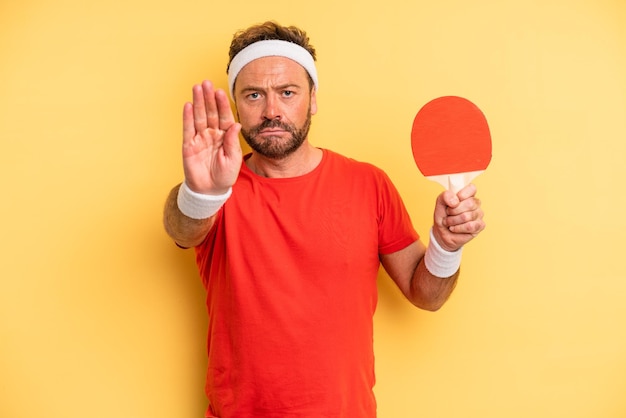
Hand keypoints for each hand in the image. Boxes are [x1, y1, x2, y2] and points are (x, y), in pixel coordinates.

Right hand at [182, 80, 241, 194]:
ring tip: (197, 88)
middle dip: (208, 98)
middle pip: (210, 112)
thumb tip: (236, 124)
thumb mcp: (233, 159)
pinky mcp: (189, 145)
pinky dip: (187, 117)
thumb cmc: (224, 175)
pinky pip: (188, 129)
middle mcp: (213, 134)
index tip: (220, 92)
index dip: (222, 104)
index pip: (224, 116)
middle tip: (207, 82)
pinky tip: (188, 105)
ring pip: (199, 117)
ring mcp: (200, 138)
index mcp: (226, 136)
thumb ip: (233, 142)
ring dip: (198, 102)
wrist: (210, 190)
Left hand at [432, 184, 484, 251]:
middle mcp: (475, 203)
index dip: (462, 195)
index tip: (453, 202)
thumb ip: (445, 196)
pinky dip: (458, 228)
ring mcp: (479, 214)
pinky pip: (470, 226)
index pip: (472, 188)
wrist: (442, 232)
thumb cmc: (443, 216)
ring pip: (467, 216)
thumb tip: (455, 201)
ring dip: (453, 221)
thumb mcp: (439, 204)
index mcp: (467, 195)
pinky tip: (454, 228)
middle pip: (470, 203)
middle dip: (453, 211)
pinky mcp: (480, 226)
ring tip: (449, 223)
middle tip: (448, 214)